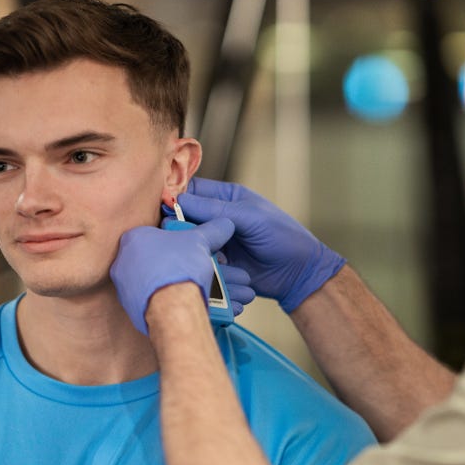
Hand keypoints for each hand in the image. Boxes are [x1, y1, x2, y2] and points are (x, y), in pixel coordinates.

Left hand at [110, 218, 234, 334]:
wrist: (173, 306)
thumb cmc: (179, 269)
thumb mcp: (200, 241)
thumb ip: (211, 231)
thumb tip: (224, 224)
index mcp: (134, 238)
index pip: (155, 234)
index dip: (175, 242)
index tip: (187, 249)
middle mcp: (122, 261)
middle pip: (153, 259)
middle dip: (171, 263)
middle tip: (189, 268)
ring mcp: (123, 286)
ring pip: (151, 280)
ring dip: (168, 282)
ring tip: (187, 286)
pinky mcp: (130, 307)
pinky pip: (149, 299)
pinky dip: (163, 299)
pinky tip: (178, 300)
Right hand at [175, 178, 345, 312]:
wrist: (299, 273)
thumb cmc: (282, 237)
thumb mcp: (250, 217)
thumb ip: (216, 209)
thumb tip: (179, 201)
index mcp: (227, 198)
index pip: (191, 191)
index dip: (176, 197)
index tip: (165, 208)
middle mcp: (217, 219)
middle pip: (185, 218)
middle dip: (180, 227)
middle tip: (181, 236)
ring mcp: (216, 242)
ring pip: (190, 242)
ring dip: (192, 248)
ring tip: (201, 254)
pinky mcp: (216, 264)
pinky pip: (200, 262)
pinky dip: (201, 265)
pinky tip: (210, 269)